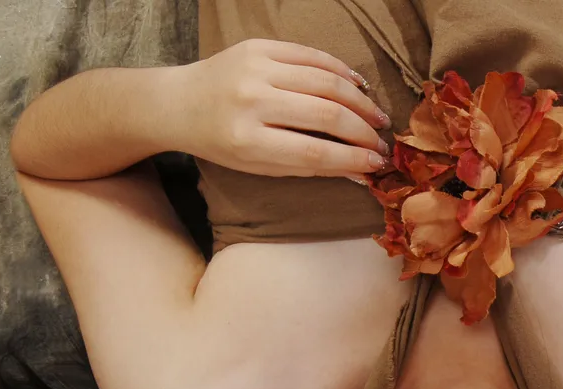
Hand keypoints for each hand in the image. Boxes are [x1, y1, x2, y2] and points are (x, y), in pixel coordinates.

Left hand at [173, 39, 390, 178]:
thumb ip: (309, 167)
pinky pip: (311, 56)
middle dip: (363, 130)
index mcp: (248, 140)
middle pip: (326, 114)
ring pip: (325, 82)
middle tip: (382, 141)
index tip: (378, 163)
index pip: (315, 151)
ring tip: (377, 116)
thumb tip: (360, 169)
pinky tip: (358, 86)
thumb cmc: (222, 143)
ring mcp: (255, 69)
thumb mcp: (260, 166)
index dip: (353, 157)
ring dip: (360, 101)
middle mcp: (251, 101)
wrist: (180, 102)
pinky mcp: (259, 46)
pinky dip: (341, 71)